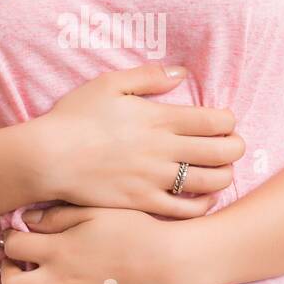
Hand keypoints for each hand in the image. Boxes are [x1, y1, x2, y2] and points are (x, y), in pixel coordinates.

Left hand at [0, 203, 190, 283]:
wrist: (172, 262)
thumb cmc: (138, 230)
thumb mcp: (96, 211)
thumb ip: (58, 216)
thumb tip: (27, 220)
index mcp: (59, 249)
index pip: (13, 247)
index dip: (8, 243)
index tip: (12, 241)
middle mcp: (59, 280)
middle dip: (4, 278)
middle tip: (10, 272)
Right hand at [35, 61, 245, 218]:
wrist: (48, 157)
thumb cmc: (75, 117)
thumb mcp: (109, 84)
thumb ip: (149, 77)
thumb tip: (181, 73)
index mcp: (159, 118)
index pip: (215, 121)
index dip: (228, 121)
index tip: (223, 122)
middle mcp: (164, 150)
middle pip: (222, 152)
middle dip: (234, 148)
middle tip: (231, 146)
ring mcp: (155, 179)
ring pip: (210, 182)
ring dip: (224, 175)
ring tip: (221, 171)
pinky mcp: (143, 203)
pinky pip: (185, 210)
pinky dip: (203, 205)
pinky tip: (203, 198)